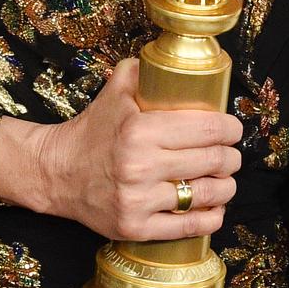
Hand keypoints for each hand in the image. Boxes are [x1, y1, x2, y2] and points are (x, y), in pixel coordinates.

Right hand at [0, 58, 241, 240]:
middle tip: (231, 156)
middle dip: (231, 158)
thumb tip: (179, 59)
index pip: (207, 129)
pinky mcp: (135, 227)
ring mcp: (137, 200)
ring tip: (224, 181)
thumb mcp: (114, 91)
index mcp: (139, 130)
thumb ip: (145, 70)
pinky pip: (188, 226)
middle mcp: (139, 166)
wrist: (55, 172)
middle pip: (213, 162)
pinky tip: (215, 209)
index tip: (233, 129)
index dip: (230, 129)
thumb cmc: (92, 131)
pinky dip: (210, 218)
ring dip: (226, 188)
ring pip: (206, 195)